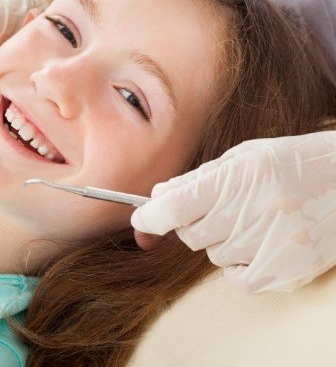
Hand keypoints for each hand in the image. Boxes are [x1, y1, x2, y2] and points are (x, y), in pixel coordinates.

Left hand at [131, 131, 335, 292]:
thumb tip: (158, 195)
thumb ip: (198, 178)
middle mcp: (255, 213)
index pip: (175, 207)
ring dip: (219, 239)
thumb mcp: (245, 156)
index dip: (149, 215)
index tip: (141, 217)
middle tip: (217, 207)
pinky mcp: (286, 273)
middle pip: (190, 234)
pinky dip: (236, 265)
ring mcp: (272, 247)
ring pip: (212, 254)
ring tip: (251, 218)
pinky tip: (257, 243)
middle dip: (191, 222)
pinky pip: (235, 278)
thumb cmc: (293, 163)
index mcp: (241, 177)